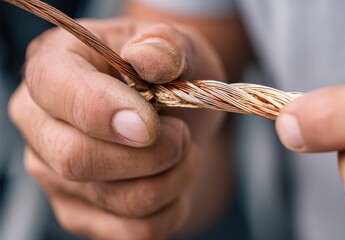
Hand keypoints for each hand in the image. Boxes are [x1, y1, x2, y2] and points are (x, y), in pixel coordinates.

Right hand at [9, 18, 228, 238]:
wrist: (174, 118)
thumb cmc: (168, 79)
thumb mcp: (176, 49)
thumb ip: (165, 46)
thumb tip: (147, 57)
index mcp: (55, 67)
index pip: (57, 90)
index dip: (105, 111)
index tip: (152, 125)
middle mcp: (41, 125)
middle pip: (77, 158)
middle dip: (151, 153)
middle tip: (182, 135)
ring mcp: (55, 175)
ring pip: (119, 200)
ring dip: (174, 177)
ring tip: (184, 151)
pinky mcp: (81, 212)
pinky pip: (137, 231)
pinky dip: (173, 206)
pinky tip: (173, 178)